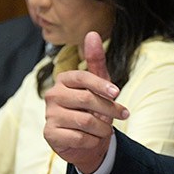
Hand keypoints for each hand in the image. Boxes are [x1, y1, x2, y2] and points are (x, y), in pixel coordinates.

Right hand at [43, 31, 128, 173]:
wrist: (87, 140)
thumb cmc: (94, 108)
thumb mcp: (100, 84)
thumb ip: (96, 61)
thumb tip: (92, 33)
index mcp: (64, 79)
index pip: (82, 77)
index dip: (101, 85)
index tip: (117, 93)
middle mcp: (53, 95)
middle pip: (87, 99)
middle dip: (110, 109)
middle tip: (124, 114)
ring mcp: (49, 115)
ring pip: (85, 121)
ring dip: (103, 127)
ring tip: (105, 129)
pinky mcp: (50, 134)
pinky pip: (79, 137)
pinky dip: (92, 140)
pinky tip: (92, 138)